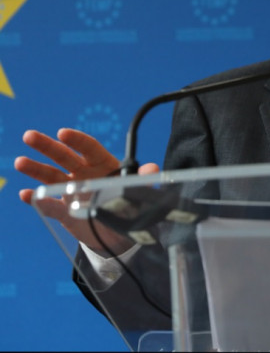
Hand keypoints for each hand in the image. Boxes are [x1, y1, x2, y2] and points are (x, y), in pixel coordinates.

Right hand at [16, 128, 159, 253]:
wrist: (120, 233)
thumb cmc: (130, 205)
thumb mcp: (140, 193)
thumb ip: (144, 180)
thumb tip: (153, 169)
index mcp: (103, 165)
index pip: (89, 148)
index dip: (77, 140)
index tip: (63, 133)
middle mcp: (85, 174)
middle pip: (64, 157)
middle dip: (47, 146)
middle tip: (29, 136)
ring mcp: (72, 191)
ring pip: (51, 176)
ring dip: (36, 169)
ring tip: (20, 162)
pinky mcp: (65, 211)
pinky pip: (49, 205)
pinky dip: (38, 200)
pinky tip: (26, 195)